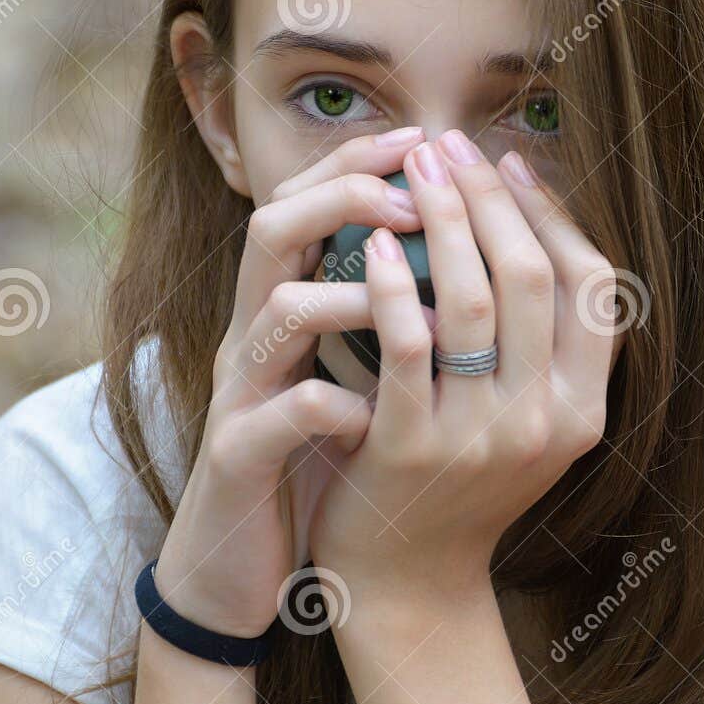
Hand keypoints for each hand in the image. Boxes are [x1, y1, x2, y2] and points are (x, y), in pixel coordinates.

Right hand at [153, 129, 426, 636]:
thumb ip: (383, 324)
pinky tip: (376, 416)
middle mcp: (254, 339)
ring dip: (351, 298)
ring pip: (274, 311)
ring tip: (427, 313)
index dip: (359, 164)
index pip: (306, 206)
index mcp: (283, 315)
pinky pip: (279, 417)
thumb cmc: (308, 466)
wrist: (237, 565)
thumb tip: (466, 263)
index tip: (426, 139)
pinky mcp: (238, 458)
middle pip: (273, 229)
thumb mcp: (348, 381)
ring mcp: (240, 395)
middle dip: (344, 197)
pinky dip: (329, 407)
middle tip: (417, 195)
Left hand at [307, 134, 617, 606]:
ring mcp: (482, 438)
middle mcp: (547, 423)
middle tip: (448, 144)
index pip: (593, 286)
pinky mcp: (415, 447)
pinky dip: (393, 281)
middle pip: (533, 278)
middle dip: (489, 197)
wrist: (406, 581)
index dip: (554, 214)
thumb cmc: (459, 486)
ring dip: (442, 219)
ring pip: (473, 299)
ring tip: (411, 170)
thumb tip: (525, 218)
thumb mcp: (526, 422)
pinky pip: (409, 343)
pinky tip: (373, 241)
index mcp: (585, 410)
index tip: (508, 163)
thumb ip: (538, 344)